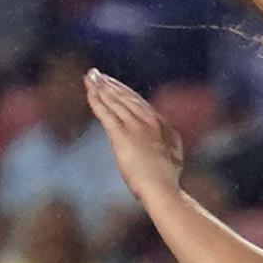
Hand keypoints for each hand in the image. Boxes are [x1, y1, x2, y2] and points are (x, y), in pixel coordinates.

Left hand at [86, 69, 184, 200]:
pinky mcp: (121, 136)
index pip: (140, 104)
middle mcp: (149, 122)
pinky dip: (96, 100)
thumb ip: (166, 147)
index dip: (125, 92)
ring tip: (90, 77)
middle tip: (97, 74)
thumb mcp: (173, 158)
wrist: (162, 189)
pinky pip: (106, 113)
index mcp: (162, 126)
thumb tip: (164, 147)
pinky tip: (89, 91)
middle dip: (111, 84)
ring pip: (115, 101)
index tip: (114, 85)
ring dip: (101, 87)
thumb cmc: (167, 181)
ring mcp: (135, 127)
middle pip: (127, 97)